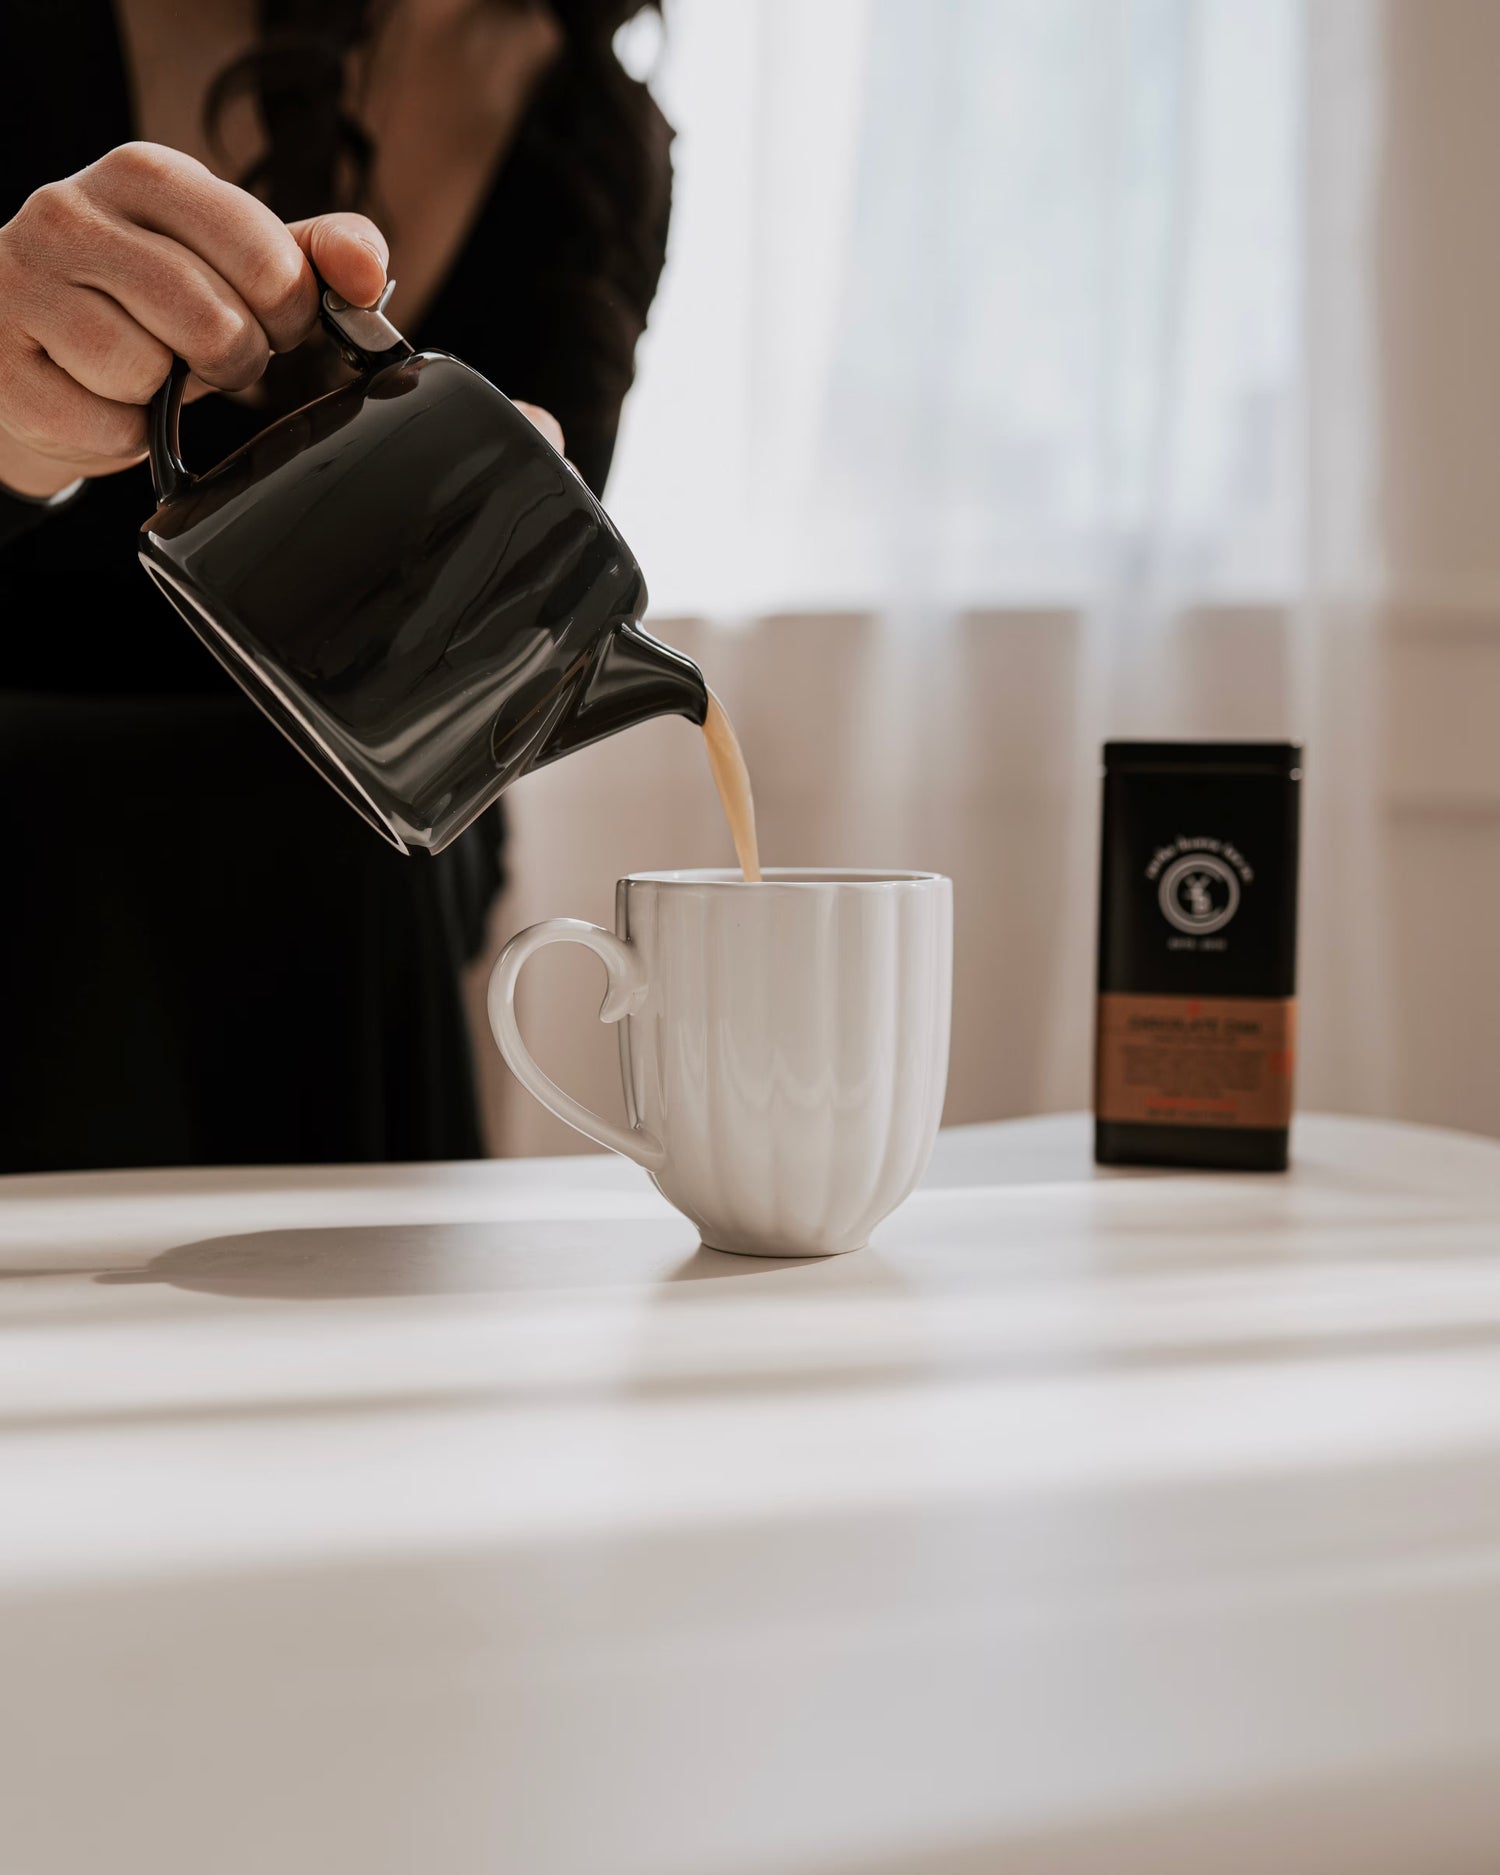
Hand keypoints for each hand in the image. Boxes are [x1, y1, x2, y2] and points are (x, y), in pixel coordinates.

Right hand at [0, 141, 388, 498]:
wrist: (34, 352)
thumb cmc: (145, 305)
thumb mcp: (232, 263)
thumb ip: (312, 256)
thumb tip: (367, 272)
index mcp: (146, 174)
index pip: (267, 260)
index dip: (287, 316)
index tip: (265, 321)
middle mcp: (72, 212)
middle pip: (214, 325)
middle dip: (232, 363)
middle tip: (203, 356)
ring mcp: (24, 284)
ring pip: (149, 375)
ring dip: (163, 398)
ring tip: (139, 371)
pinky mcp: (2, 364)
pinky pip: (107, 427)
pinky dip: (121, 435)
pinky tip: (96, 398)